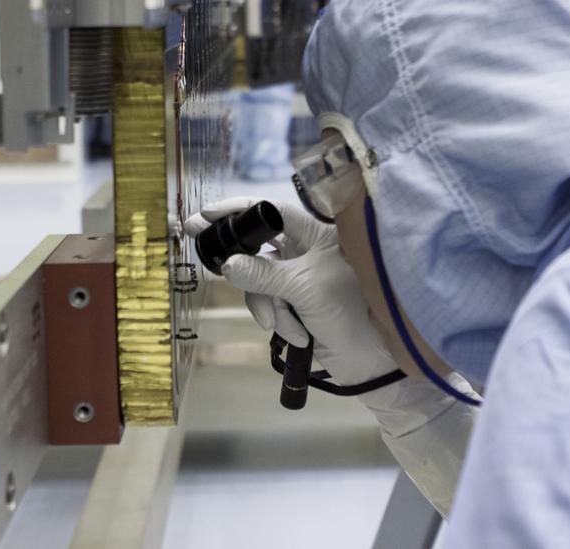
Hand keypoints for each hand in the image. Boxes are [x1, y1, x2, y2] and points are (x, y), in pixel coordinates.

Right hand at [185, 198, 398, 385]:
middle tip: (200, 245)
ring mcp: (297, 278)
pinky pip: (268, 304)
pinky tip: (300, 336)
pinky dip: (279, 320)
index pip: (272, 211)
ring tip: (288, 325)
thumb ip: (264, 274)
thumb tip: (227, 264)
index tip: (207, 213)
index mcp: (316, 234)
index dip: (240, 209)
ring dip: (269, 306)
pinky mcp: (293, 304)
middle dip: (238, 259)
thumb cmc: (350, 311)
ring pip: (258, 281)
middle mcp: (305, 251)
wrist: (370, 360)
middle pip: (258, 247)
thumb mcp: (304, 288)